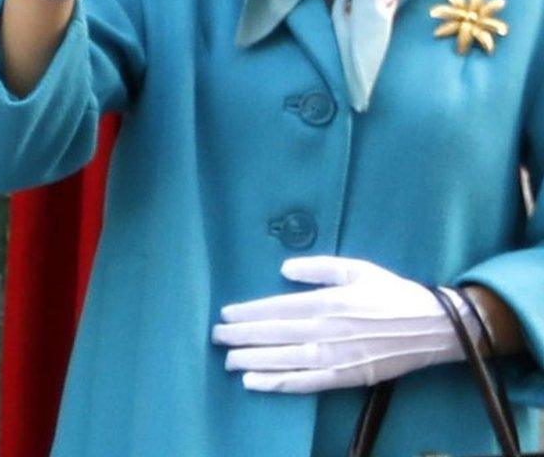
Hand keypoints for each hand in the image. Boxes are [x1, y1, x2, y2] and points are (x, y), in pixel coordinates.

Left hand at [212, 256, 468, 392]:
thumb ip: (319, 267)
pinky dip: (278, 383)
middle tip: (215, 337)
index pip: (278, 308)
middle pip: (275, 335)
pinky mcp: (347, 377)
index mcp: (329, 302)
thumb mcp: (357, 269)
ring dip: (252, 360)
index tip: (226, 313)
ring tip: (227, 360)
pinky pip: (306, 383)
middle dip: (242, 336)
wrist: (434, 328)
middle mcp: (328, 330)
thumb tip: (284, 270)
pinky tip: (255, 382)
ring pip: (285, 360)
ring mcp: (337, 357)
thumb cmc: (393, 294)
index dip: (249, 312)